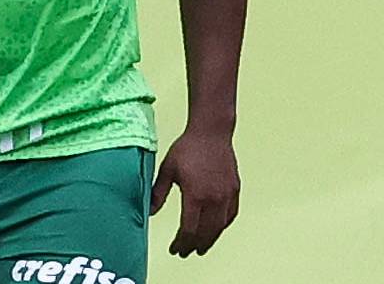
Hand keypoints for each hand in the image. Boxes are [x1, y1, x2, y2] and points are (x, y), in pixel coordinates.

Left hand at [150, 131, 239, 257]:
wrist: (211, 132)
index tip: (174, 249)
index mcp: (195, 195)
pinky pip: (231, 215)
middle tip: (186, 252)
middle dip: (194, 246)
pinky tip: (216, 229)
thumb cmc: (187, 148)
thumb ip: (158, 193)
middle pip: (205, 233)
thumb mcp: (167, 170)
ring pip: (219, 227)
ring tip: (201, 247)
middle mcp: (213, 199)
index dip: (180, 243)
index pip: (188, 230)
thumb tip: (149, 212)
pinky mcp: (235, 190)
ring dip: (210, 240)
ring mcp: (226, 195)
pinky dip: (222, 226)